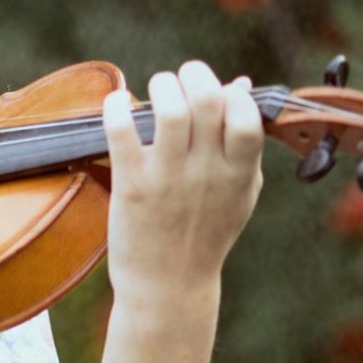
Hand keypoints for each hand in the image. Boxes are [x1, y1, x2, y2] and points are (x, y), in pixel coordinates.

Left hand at [100, 61, 263, 303]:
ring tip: (155, 90)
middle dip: (193, 74)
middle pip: (207, 99)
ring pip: (169, 109)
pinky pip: (122, 131)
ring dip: (161, 86)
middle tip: (181, 80)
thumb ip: (246, 142)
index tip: (218, 94)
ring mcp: (168, 178)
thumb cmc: (206, 236)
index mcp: (238, 172)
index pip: (246, 115)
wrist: (168, 287)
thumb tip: (243, 85)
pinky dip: (116, 107)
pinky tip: (115, 104)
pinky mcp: (131, 185)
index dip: (232, 93)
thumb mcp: (239, 192)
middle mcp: (206, 172)